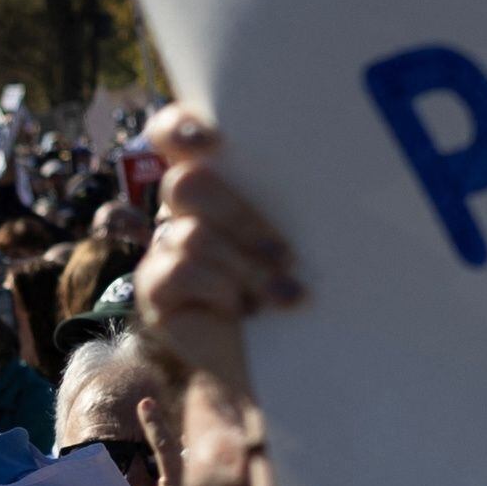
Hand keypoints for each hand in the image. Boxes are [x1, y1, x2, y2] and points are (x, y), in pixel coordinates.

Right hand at [133, 109, 297, 396]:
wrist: (286, 357)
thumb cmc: (304, 282)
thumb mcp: (304, 235)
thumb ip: (295, 201)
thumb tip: (332, 175)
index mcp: (217, 180)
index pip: (175, 134)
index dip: (181, 128)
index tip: (212, 141)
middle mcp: (182, 208)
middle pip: (187, 183)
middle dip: (242, 218)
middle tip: (288, 256)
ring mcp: (164, 246)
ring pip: (192, 233)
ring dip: (248, 266)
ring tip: (288, 296)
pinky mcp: (154, 288)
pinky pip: (182, 270)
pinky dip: (225, 288)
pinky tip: (250, 310)